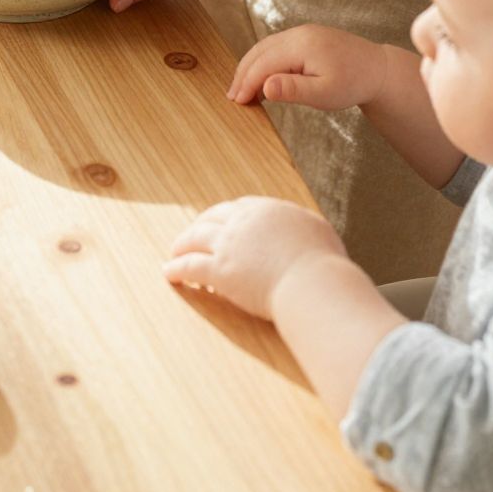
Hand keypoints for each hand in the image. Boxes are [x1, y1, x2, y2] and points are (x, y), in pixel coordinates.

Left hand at [165, 197, 344, 318]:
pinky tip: (168, 272)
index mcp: (268, 210)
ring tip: (175, 251)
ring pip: (195, 238)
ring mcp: (229, 244)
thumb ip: (306, 230)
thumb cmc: (324, 265)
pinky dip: (176, 268)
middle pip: (213, 217)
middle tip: (193, 235)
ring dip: (182, 244)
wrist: (312, 283)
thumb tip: (308, 234)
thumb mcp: (320, 234)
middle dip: (200, 225)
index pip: (240, 208)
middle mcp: (244, 221)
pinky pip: (190, 266)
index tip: (222, 224)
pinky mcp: (220, 271)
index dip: (227, 217)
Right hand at [228, 23, 389, 110]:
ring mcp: (302, 32)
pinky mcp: (305, 37)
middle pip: (260, 52)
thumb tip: (264, 87)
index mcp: (302, 45)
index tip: (236, 102)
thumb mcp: (324, 94)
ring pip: (265, 47)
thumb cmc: (353, 83)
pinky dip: (263, 62)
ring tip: (242, 90)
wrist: (377, 69)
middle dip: (243, 74)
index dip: (247, 83)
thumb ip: (293, 90)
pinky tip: (262, 78)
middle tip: (232, 98)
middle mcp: (298, 33)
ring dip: (251, 67)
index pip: (264, 64)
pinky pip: (276, 47)